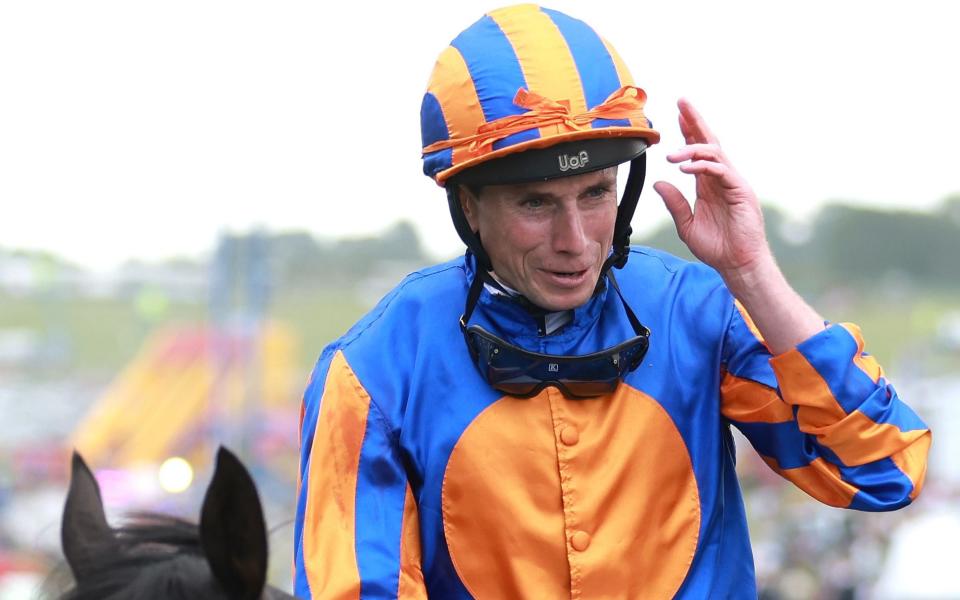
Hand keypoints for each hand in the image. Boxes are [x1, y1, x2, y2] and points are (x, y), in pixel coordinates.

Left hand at [653, 98, 771, 278]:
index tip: (677, 114)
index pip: (698, 151)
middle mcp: (721, 178)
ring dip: (692, 148)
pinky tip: (686, 168)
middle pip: (709, 141)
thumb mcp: (687, 225)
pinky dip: (703, 166)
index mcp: (708, 184)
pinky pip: (721, 171)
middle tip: (682, 102)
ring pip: (714, 153)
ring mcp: (733, 183)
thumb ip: (674, 203)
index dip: (688, 131)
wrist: (737, 264)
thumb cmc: (717, 247)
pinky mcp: (741, 191)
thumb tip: (658, 184)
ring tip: (672, 156)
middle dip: (695, 121)